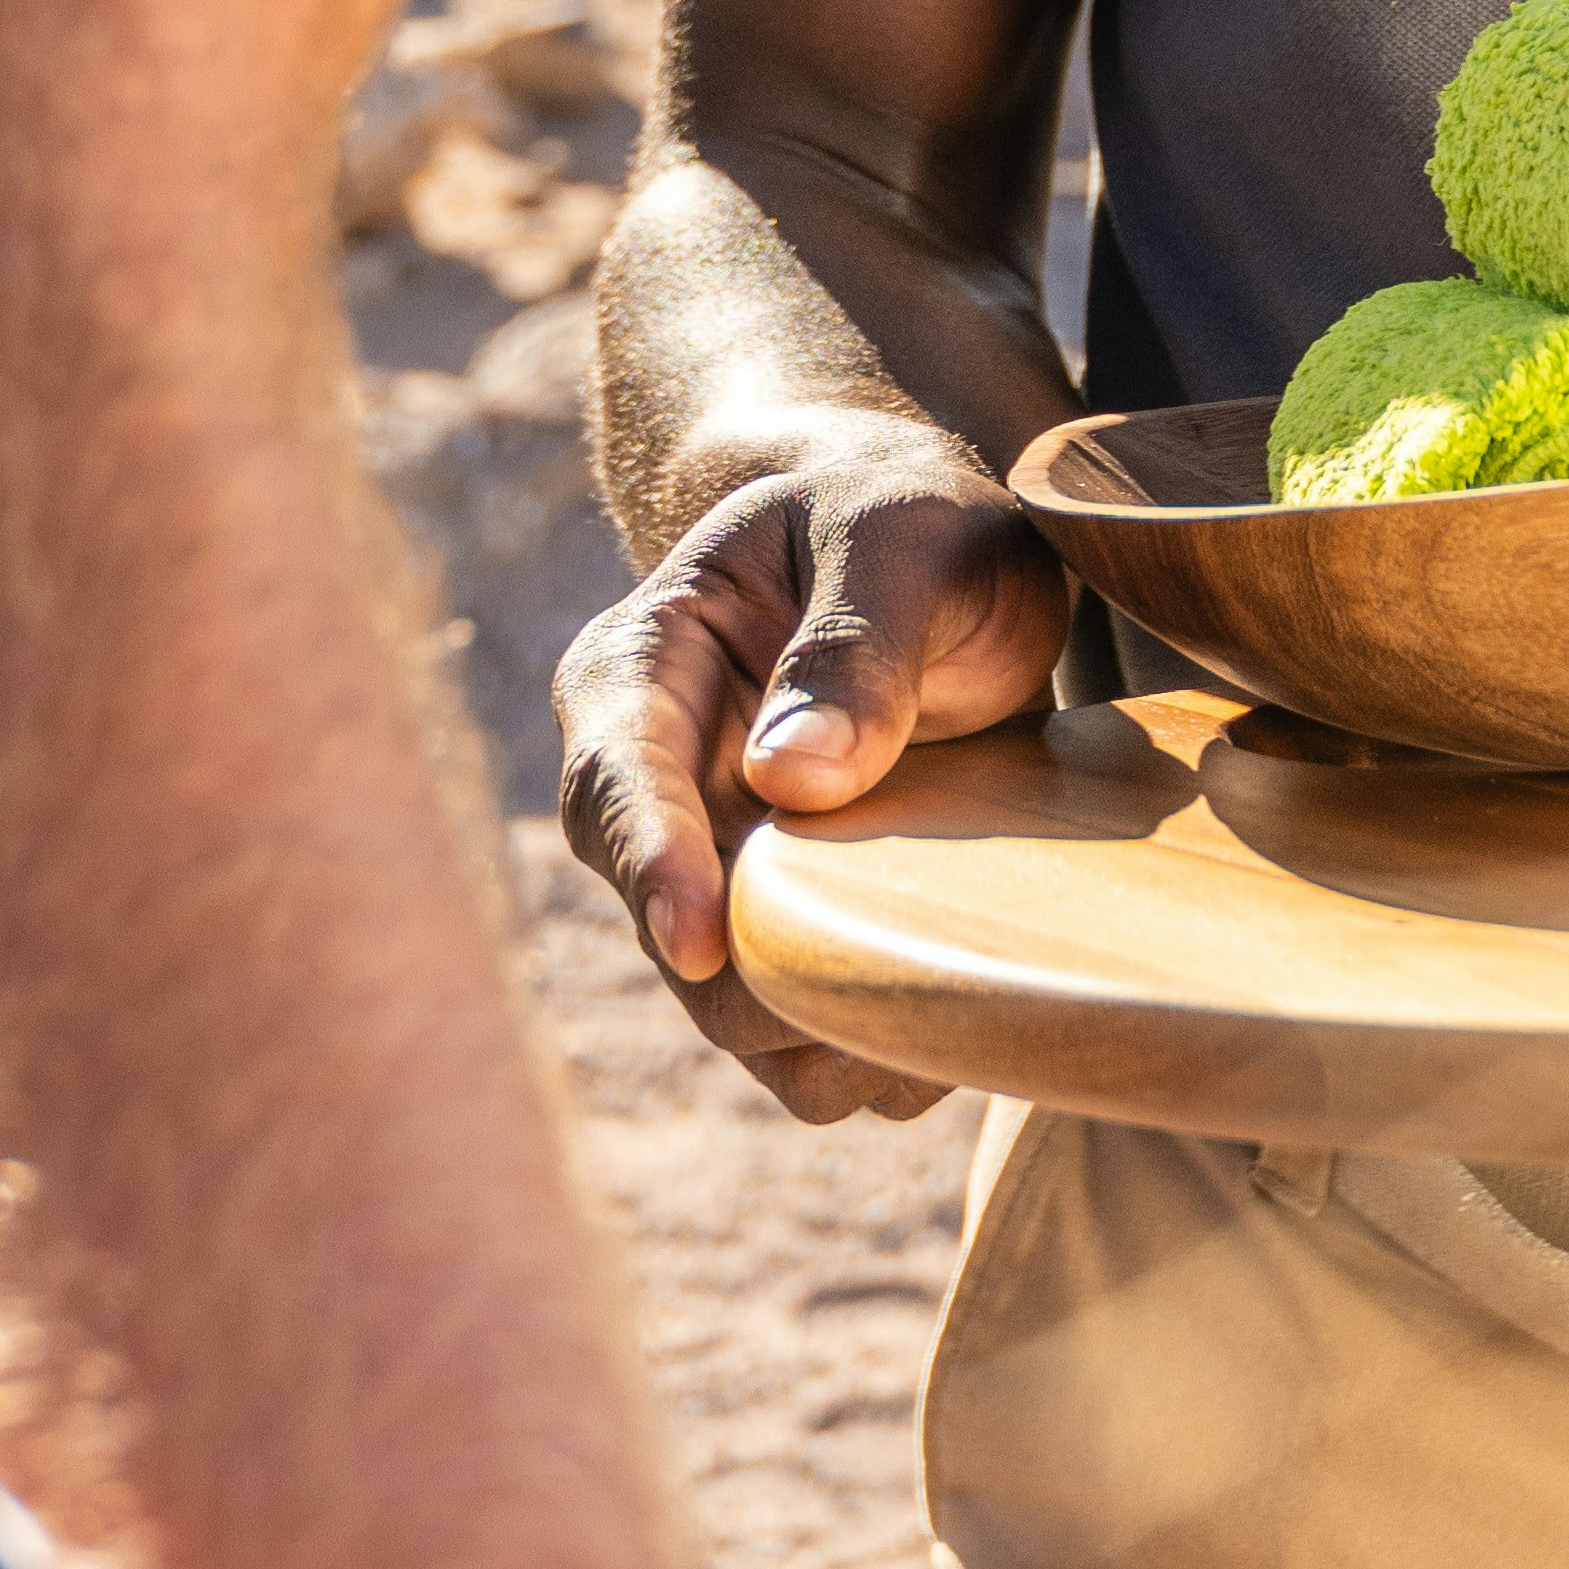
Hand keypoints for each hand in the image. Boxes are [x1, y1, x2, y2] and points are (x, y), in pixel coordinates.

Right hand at [549, 420, 1069, 1121]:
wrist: (941, 563)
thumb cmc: (907, 520)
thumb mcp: (903, 536)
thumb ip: (857, 642)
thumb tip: (794, 780)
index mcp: (642, 669)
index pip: (614, 778)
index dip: (652, 863)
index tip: (700, 937)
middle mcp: (655, 790)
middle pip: (665, 927)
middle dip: (753, 982)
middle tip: (877, 995)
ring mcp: (717, 871)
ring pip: (730, 1007)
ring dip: (819, 1034)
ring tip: (936, 1010)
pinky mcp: (784, 929)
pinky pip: (803, 1034)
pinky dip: (870, 1048)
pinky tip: (954, 1010)